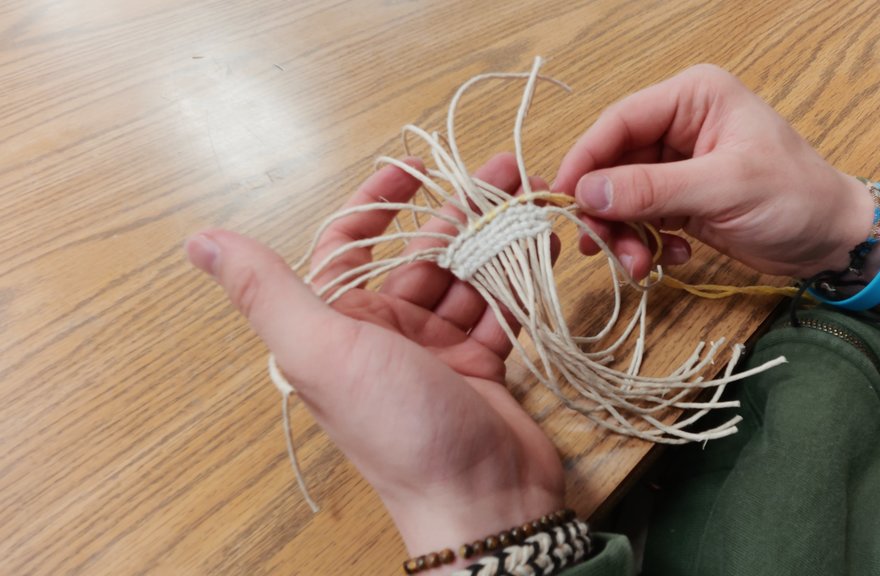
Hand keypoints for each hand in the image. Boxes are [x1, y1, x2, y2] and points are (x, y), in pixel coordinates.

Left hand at [185, 154, 563, 560]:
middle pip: (419, 255)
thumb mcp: (324, 353)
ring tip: (528, 198)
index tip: (413, 168)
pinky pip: (498, 307)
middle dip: (456, 211)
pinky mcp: (481, 365)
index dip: (375, 203)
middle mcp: (385, 335)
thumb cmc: (398, 429)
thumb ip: (267, 293)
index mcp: (341, 327)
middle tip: (501, 171)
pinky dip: (517, 277)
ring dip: (492, 237)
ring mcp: (437, 350)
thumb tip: (200, 240)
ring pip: (464, 276)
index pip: (349, 247)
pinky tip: (541, 244)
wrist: (480, 501)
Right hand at [553, 63, 873, 280]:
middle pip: (614, 163)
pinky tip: (673, 258)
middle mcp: (681, 125)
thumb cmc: (796, 199)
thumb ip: (653, 189)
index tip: (562, 198)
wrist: (834, 242)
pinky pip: (641, 219)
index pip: (620, 121)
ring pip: (623, 196)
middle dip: (606, 208)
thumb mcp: (724, 188)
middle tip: (601, 247)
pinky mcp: (682, 199)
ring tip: (638, 264)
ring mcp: (679, 165)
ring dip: (623, 233)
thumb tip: (586, 192)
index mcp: (694, 98)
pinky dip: (646, 243)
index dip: (586, 159)